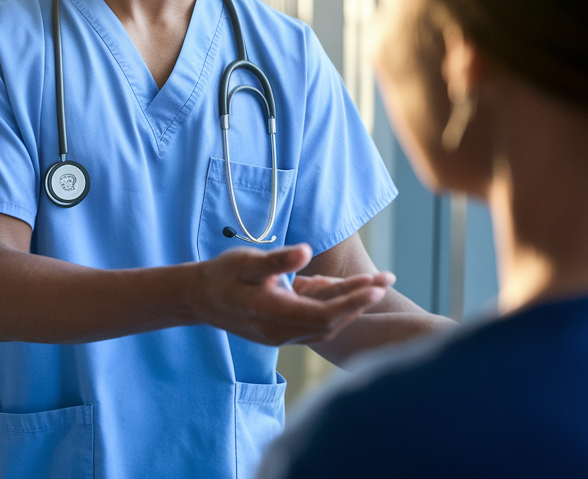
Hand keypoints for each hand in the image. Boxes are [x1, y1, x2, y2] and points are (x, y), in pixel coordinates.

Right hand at [192, 244, 391, 345]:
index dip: (351, 302)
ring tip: (375, 282)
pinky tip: (336, 287)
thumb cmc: (221, 276)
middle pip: (331, 321)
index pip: (322, 314)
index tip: (375, 287)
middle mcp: (280, 332)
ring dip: (351, 304)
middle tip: (387, 278)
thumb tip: (306, 251)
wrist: (199, 298)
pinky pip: (315, 322)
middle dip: (360, 300)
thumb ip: (276, 260)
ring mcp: (282, 336)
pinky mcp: (283, 332)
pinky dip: (332, 306)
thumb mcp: (244, 261)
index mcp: (272, 314)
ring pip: (326, 324)